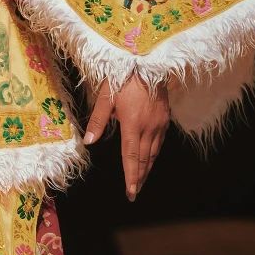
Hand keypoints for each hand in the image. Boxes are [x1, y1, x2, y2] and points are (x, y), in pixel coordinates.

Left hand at [84, 74, 169, 200]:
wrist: (147, 61)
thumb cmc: (122, 77)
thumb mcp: (105, 97)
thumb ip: (98, 120)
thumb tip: (89, 142)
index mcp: (132, 123)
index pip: (131, 157)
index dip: (131, 176)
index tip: (131, 192)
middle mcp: (148, 127)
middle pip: (144, 159)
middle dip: (139, 178)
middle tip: (135, 193)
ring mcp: (159, 123)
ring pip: (154, 152)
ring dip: (147, 168)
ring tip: (141, 181)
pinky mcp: (165, 118)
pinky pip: (160, 141)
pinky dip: (154, 153)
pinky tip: (150, 158)